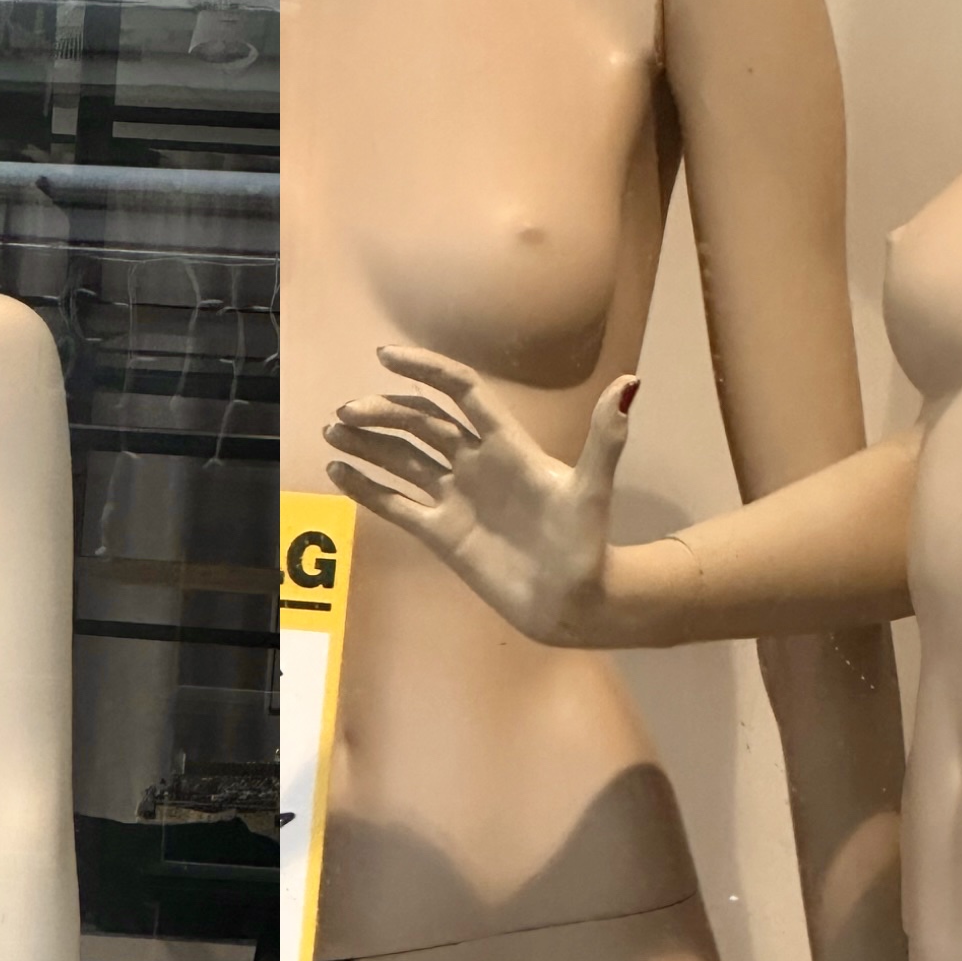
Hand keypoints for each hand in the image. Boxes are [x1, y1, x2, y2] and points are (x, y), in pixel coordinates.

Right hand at [321, 346, 628, 646]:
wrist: (575, 603)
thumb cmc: (586, 545)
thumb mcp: (593, 489)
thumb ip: (606, 438)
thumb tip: (629, 384)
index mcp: (507, 445)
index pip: (461, 393)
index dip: (427, 371)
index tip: (387, 358)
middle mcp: (475, 464)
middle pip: (422, 424)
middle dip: (384, 412)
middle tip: (347, 411)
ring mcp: (455, 497)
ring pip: (403, 458)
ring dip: (368, 442)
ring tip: (332, 431)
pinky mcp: (442, 532)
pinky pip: (396, 503)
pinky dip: (366, 487)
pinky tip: (336, 471)